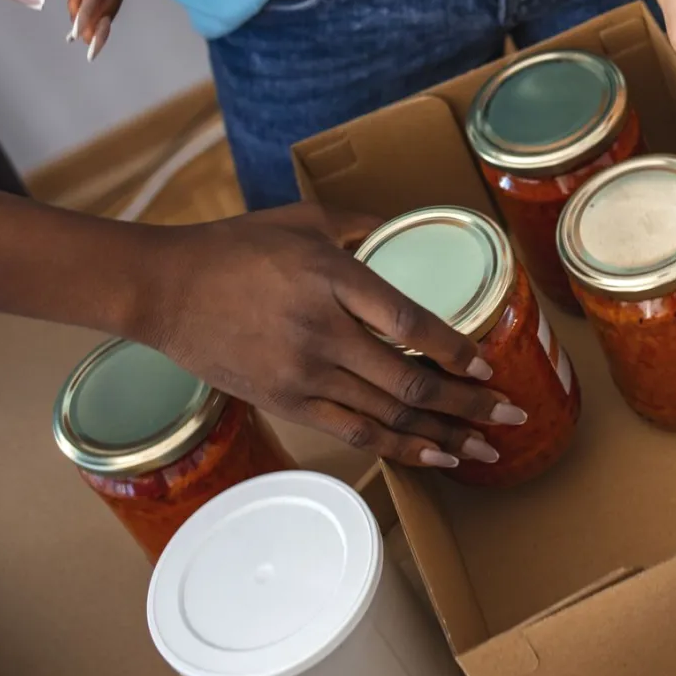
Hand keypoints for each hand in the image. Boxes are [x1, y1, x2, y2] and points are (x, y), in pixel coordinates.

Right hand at [127, 204, 524, 468]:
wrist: (164, 290)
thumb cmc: (235, 247)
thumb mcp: (304, 219)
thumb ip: (361, 224)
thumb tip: (408, 227)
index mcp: (333, 279)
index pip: (410, 323)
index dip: (456, 351)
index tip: (489, 366)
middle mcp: (323, 332)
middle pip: (410, 380)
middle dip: (469, 404)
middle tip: (511, 418)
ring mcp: (304, 373)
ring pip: (388, 415)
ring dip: (444, 435)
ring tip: (486, 449)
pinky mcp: (287, 401)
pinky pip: (354, 432)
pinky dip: (399, 448)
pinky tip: (434, 456)